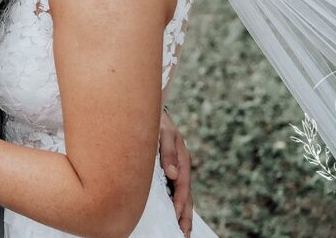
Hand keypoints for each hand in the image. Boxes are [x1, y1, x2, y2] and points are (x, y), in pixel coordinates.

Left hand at [159, 108, 193, 235]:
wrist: (149, 110)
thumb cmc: (157, 121)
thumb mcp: (163, 133)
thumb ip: (168, 153)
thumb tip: (173, 174)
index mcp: (182, 159)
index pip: (182, 186)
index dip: (180, 202)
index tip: (176, 217)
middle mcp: (180, 167)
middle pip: (186, 195)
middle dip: (185, 215)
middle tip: (184, 234)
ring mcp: (175, 170)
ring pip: (181, 195)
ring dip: (182, 213)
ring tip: (182, 231)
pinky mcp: (168, 170)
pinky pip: (173, 190)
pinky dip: (175, 204)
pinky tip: (172, 214)